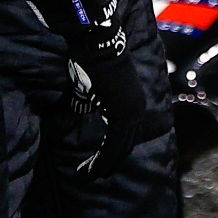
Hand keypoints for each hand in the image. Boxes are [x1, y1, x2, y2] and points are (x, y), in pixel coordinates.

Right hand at [28, 0, 149, 178]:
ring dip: (103, 165)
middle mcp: (137, 108)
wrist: (95, 43)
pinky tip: (91, 170)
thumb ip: (88, 102)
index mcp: (131, 101)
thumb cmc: (90, 59)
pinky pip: (114, 144)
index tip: (97, 164)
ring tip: (87, 175)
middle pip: (124, 145)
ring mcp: (132, 111)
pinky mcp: (123, 113)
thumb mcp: (89, 86)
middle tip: (91, 174)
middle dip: (107, 163)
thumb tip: (81, 111)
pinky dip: (102, 159)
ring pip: (120, 148)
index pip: (125, 134)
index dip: (111, 152)